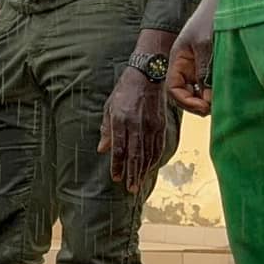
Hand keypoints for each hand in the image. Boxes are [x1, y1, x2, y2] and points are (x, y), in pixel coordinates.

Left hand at [97, 40, 171, 193]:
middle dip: (132, 174)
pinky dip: (154, 159)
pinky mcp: (161, 124)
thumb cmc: (125, 90)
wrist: (148, 74)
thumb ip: (106, 129)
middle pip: (135, 155)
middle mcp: (137, 125)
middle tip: (130, 189)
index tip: (116, 178)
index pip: (119, 149)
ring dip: (143, 170)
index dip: (118, 165)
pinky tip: (150, 168)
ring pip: (148, 153)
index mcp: (121, 120)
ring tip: (139, 183)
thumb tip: (102, 149)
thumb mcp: (109, 106)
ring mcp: (151, 125)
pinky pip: (158, 146)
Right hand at [167, 0, 215, 116]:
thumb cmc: (209, 19)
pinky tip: (224, 92)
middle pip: (184, 93)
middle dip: (196, 103)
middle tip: (213, 108)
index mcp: (178, 60)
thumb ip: (204, 70)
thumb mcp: (205, 45)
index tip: (204, 107)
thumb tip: (207, 96)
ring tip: (220, 102)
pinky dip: (214, 91)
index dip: (185, 102)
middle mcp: (185, 66)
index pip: (173, 89)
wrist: (223, 1)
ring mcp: (198, 65)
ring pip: (197, 90)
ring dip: (206, 98)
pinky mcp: (211, 64)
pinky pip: (209, 83)